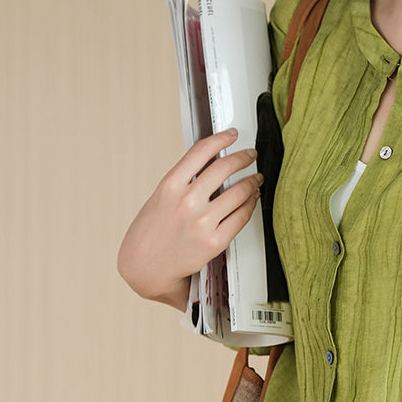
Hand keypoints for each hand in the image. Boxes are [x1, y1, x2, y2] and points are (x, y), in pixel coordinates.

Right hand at [117, 130, 262, 309]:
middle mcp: (186, 201)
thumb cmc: (151, 232)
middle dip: (243, 157)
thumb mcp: (161, 198)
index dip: (221, 138)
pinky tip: (252, 199)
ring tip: (256, 178)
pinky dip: (251, 204)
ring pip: (239, 192)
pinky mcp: (214, 242)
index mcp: (170, 186)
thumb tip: (212, 163)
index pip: (201, 151)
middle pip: (225, 168)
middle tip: (250, 154)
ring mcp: (202, 222)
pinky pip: (241, 216)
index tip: (232, 134)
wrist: (145, 267)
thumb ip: (184, 181)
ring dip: (252, 181)